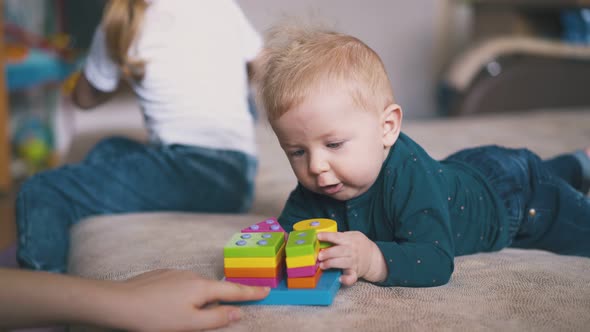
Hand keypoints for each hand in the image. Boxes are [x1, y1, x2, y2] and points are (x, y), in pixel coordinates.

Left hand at [112, 269, 269, 330]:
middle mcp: (192, 276)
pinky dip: (185, 294)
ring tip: (193, 312)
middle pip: (215, 288)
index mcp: (202, 288)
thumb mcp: (190, 324)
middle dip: (226, 295)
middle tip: (237, 300)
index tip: (267, 290)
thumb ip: (217, 319)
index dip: (252, 292)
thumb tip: (237, 313)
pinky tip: (172, 305)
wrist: (118, 302)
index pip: (234, 291)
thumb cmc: (155, 317)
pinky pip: (181, 285)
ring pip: (197, 286)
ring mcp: (175, 273)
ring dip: (202, 297)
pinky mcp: (161, 275)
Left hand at [317, 231, 386, 285]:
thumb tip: (323, 237)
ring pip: (343, 263)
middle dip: (329, 253)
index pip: (338, 237)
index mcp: (350, 240)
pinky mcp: (355, 272)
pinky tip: (340, 279)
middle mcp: (352, 251)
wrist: (374, 257)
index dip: (327, 236)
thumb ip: (341, 236)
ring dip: (332, 264)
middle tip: (319, 255)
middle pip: (340, 251)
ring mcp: (353, 262)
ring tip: (322, 265)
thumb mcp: (353, 236)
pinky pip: (352, 277)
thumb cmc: (359, 245)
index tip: (318, 236)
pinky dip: (347, 279)